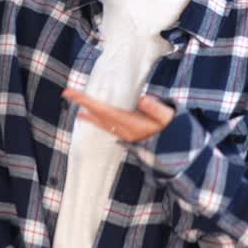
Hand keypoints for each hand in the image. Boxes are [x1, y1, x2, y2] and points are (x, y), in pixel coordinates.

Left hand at [61, 88, 175, 142]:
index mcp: (132, 124)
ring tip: (78, 108)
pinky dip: (100, 121)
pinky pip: (110, 127)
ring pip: (104, 123)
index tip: (75, 94)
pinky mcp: (131, 137)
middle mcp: (126, 131)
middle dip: (85, 105)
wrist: (179, 154)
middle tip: (67, 93)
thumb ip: (157, 109)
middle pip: (101, 116)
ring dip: (91, 115)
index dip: (89, 102)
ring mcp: (127, 135)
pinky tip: (95, 118)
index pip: (106, 111)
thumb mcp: (170, 118)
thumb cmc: (175, 132)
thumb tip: (143, 99)